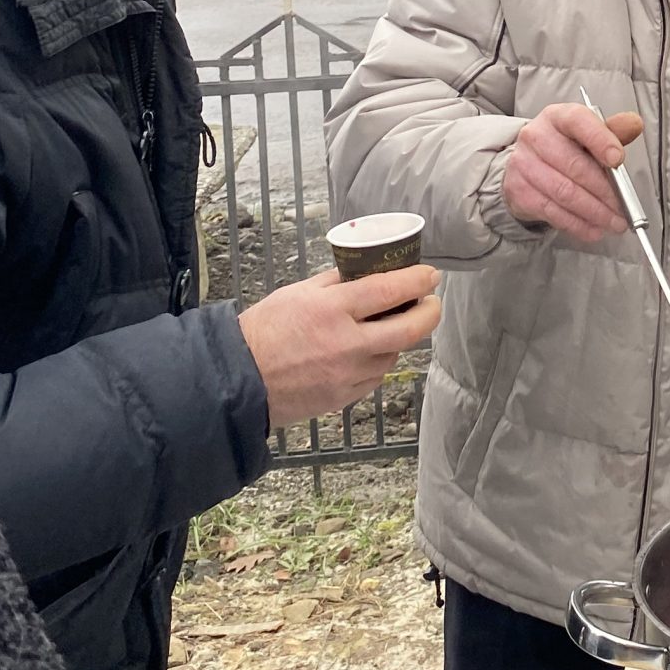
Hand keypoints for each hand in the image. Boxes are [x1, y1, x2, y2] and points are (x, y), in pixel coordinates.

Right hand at [238, 266, 442, 429]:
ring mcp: (347, 374)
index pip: (388, 290)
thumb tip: (369, 272)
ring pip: (394, 354)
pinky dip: (380, 359)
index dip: (417, 280)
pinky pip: (376, 376)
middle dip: (429, 312)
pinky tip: (370, 349)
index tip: (431, 275)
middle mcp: (345, 344)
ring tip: (393, 323)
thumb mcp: (298, 292)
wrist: (238, 380)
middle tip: (431, 301)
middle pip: (408, 329)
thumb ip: (337, 282)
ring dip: (401, 337)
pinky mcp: (344, 397)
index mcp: (331, 310)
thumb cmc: (263, 331)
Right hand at [503, 106, 642, 241]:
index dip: (600, 141)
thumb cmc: (563, 147)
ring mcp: (524, 164)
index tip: (618, 160)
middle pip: (575, 165)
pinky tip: (593, 228)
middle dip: (605, 191)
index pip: (579, 122)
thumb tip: (634, 124)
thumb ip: (612, 131)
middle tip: (624, 206)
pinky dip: (577, 224)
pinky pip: (553, 211)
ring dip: (594, 212)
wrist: (526, 164)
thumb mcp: (587, 134)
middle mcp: (536, 136)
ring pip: (565, 192)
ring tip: (614, 221)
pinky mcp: (520, 191)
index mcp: (558, 117)